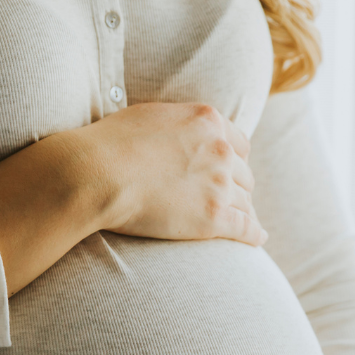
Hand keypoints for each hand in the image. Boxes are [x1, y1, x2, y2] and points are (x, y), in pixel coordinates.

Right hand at [82, 102, 264, 245]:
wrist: (97, 173)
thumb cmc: (110, 143)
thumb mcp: (151, 116)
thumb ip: (177, 124)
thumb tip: (179, 131)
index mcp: (208, 121)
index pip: (238, 143)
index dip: (234, 159)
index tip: (228, 171)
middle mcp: (220, 150)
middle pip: (243, 173)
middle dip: (236, 186)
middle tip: (227, 198)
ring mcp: (219, 185)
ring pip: (245, 201)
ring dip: (243, 211)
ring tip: (242, 222)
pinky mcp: (212, 218)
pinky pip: (245, 228)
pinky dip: (253, 234)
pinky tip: (257, 239)